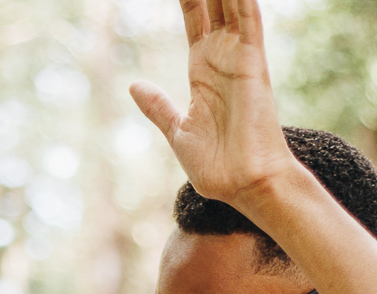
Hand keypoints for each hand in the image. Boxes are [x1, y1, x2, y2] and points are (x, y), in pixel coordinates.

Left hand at [129, 0, 295, 209]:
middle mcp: (223, 56)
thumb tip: (133, 85)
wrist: (242, 185)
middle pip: (211, 1)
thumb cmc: (216, 165)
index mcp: (204, 69)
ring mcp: (239, 56)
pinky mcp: (252, 62)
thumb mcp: (178, 131)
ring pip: (230, 2)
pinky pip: (248, 17)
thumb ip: (158, 106)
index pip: (195, 16)